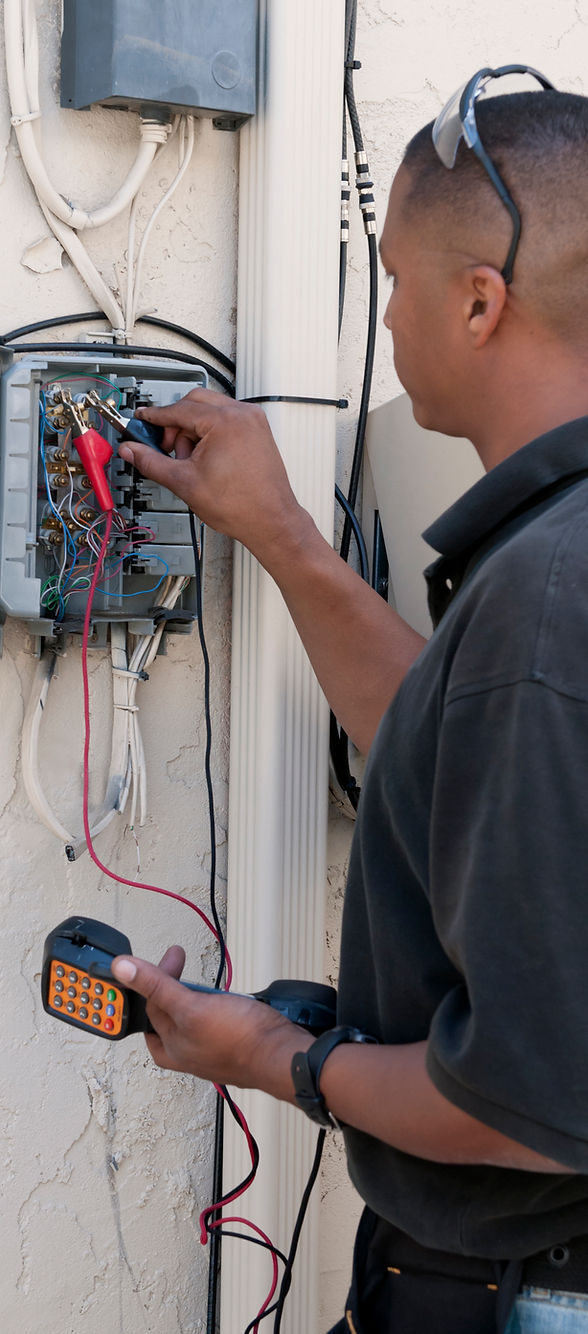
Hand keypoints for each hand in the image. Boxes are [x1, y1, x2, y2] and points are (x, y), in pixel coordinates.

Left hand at [111, 949, 312, 1095]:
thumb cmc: (241, 1041)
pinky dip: (212, 1005)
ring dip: (191, 995)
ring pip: (190, 1017)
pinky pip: (212, 1021)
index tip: (165, 957)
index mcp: (171, 1048)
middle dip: (170, 984)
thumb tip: (123, 969)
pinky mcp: (231, 1043)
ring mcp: (210, 1049)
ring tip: (200, 981)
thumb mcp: (191, 1007)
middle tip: (177, 960)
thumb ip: (157, 986)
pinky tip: (223, 997)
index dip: (151, 978)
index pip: (149, 1007)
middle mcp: (187, 1052)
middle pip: (167, 1012)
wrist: (283, 1054)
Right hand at [118, 389, 304, 565]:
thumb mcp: (185, 483)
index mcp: (225, 422)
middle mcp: (243, 415)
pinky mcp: (258, 432)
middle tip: (167, 448)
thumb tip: (132, 451)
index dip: (155, 416)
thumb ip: (152, 462)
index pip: (179, 409)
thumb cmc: (241, 506)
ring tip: (192, 461)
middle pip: (195, 402)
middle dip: (176, 424)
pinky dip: (211, 433)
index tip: (142, 420)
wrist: (271, 521)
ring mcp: (253, 422)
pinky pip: (227, 420)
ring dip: (193, 429)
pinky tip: (207, 459)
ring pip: (211, 410)